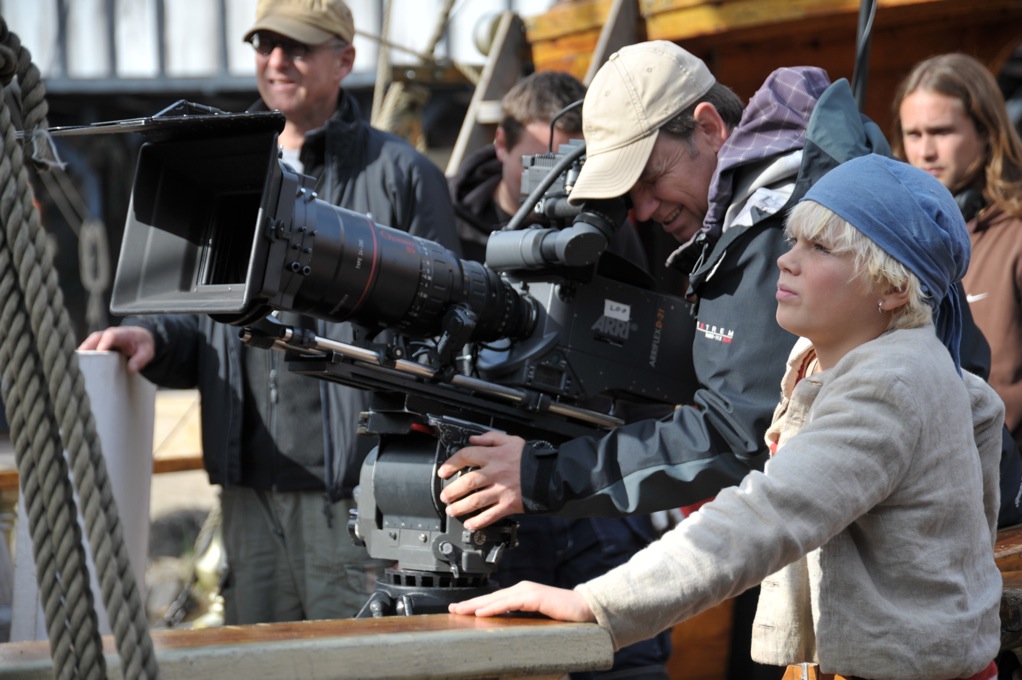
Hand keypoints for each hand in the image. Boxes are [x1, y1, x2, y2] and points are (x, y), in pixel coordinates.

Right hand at [78, 326, 155, 372]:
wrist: (140, 338)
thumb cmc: (143, 344)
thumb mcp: (147, 351)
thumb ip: (141, 359)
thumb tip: (131, 369)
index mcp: (121, 333)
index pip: (111, 335)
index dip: (104, 343)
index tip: (100, 352)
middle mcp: (108, 335)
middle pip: (94, 339)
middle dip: (87, 348)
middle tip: (81, 361)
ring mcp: (101, 340)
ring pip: (89, 344)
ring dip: (83, 354)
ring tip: (78, 366)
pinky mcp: (98, 346)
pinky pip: (89, 350)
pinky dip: (85, 358)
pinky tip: (81, 368)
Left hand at [437, 431, 525, 529]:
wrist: (550, 476)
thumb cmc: (530, 459)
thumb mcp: (511, 441)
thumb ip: (490, 438)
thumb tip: (473, 439)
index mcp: (495, 456)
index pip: (467, 456)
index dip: (451, 463)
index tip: (444, 471)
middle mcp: (496, 473)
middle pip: (468, 482)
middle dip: (452, 491)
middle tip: (444, 496)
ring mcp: (502, 491)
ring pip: (476, 501)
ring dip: (460, 507)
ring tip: (451, 510)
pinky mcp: (509, 505)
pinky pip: (490, 516)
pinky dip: (478, 521)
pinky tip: (469, 523)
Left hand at [448, 580, 594, 622]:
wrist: (586, 610)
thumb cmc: (564, 617)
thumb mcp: (537, 620)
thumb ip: (522, 621)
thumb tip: (506, 632)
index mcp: (522, 595)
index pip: (494, 601)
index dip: (476, 605)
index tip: (460, 610)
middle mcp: (522, 589)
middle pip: (491, 598)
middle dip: (470, 604)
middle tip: (452, 609)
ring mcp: (528, 591)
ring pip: (496, 599)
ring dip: (476, 605)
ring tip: (460, 610)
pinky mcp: (534, 597)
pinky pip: (509, 603)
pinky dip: (494, 607)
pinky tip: (481, 612)